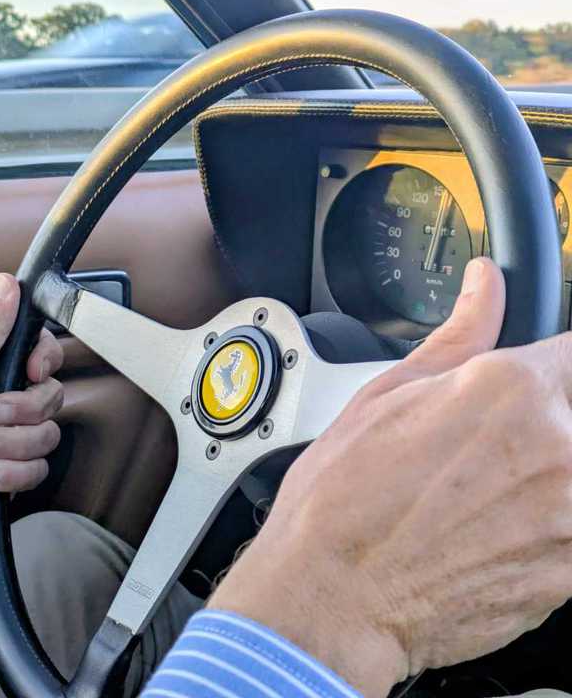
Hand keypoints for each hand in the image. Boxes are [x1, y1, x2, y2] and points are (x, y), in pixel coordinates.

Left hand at [0, 274, 63, 491]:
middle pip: (51, 393)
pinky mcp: (4, 468)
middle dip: (25, 409)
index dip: (44, 357)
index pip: (39, 345)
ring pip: (46, 435)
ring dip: (17, 445)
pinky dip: (16, 474)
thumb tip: (7, 287)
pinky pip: (35, 470)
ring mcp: (3, 434)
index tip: (31, 370)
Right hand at [210, 258, 571, 696]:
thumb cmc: (345, 498)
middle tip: (493, 445)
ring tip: (489, 490)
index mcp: (512, 387)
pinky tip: (497, 528)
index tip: (540, 378)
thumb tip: (485, 282)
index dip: (554, 363)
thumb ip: (460, 331)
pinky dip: (552, 518)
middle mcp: (557, 445)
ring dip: (549, 468)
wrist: (333, 600)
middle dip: (549, 414)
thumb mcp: (389, 391)